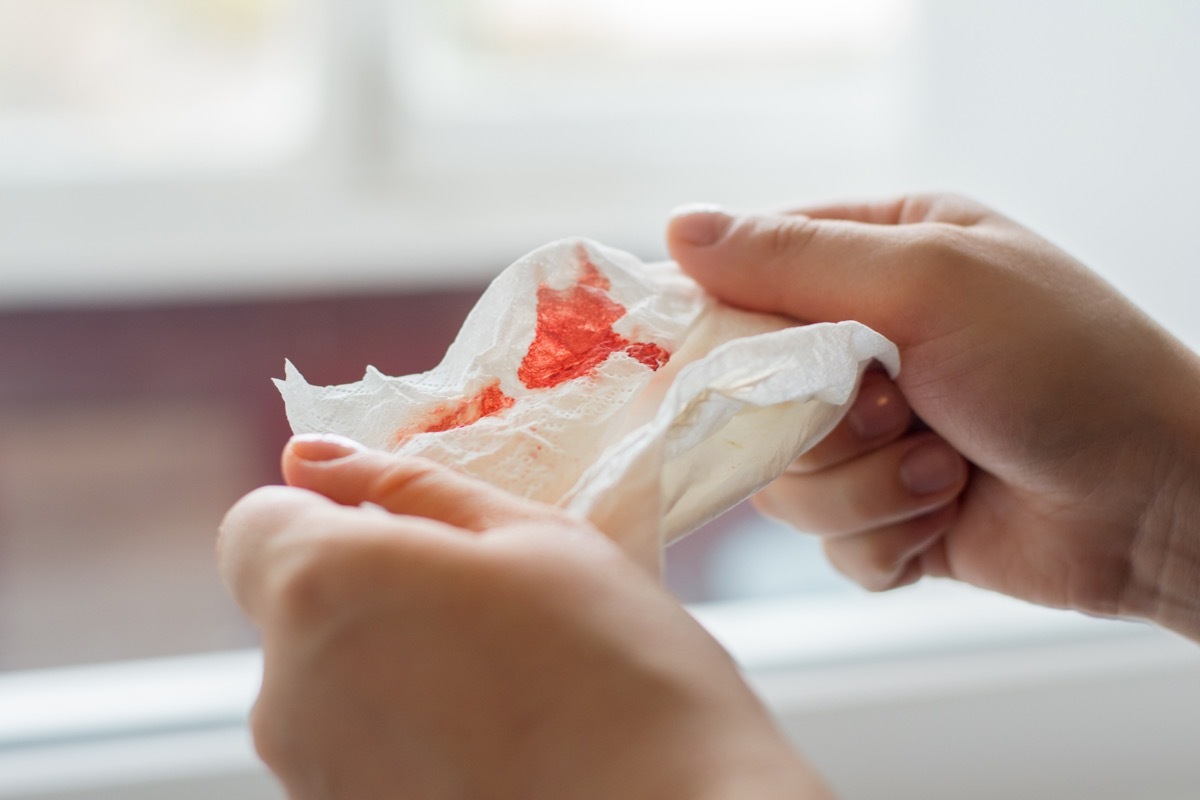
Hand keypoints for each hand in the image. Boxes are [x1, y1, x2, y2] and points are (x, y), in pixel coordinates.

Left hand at [218, 435, 827, 799]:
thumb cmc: (616, 664)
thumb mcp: (529, 536)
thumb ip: (403, 485)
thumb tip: (309, 457)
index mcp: (321, 585)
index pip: (254, 524)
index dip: (322, 515)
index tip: (399, 533)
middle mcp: (283, 689)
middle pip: (294, 607)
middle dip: (367, 592)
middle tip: (485, 611)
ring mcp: (308, 776)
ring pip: (325, 682)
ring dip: (387, 666)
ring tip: (502, 686)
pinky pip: (351, 751)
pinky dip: (401, 737)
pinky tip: (492, 746)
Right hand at [668, 194, 1199, 639]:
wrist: (1158, 500)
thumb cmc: (1062, 366)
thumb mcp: (928, 283)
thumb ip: (793, 260)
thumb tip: (674, 228)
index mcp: (879, 259)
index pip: (748, 275)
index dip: (722, 320)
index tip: (728, 358)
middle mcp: (868, 344)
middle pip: (751, 393)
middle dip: (819, 420)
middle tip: (896, 409)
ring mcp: (875, 435)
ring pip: (782, 479)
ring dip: (861, 486)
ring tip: (941, 469)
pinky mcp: (888, 513)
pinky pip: (829, 540)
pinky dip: (885, 534)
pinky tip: (945, 511)